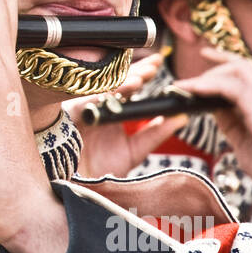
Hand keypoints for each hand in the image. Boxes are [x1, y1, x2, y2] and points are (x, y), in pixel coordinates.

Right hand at [66, 54, 189, 178]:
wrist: (79, 189)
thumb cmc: (101, 171)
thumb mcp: (134, 151)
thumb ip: (155, 134)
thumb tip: (181, 117)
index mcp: (109, 111)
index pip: (126, 86)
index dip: (141, 74)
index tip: (158, 64)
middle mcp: (95, 106)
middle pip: (115, 81)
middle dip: (135, 71)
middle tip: (154, 63)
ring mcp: (82, 109)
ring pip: (102, 87)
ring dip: (122, 81)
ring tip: (142, 78)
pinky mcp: (69, 115)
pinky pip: (87, 99)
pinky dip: (103, 94)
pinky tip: (119, 91)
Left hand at [172, 47, 251, 219]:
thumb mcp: (243, 144)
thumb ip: (231, 126)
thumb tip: (214, 113)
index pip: (241, 75)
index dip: (221, 64)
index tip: (203, 55)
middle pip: (240, 67)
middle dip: (212, 64)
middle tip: (185, 82)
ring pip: (237, 71)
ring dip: (207, 76)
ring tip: (184, 86)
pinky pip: (234, 89)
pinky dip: (211, 86)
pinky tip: (194, 91)